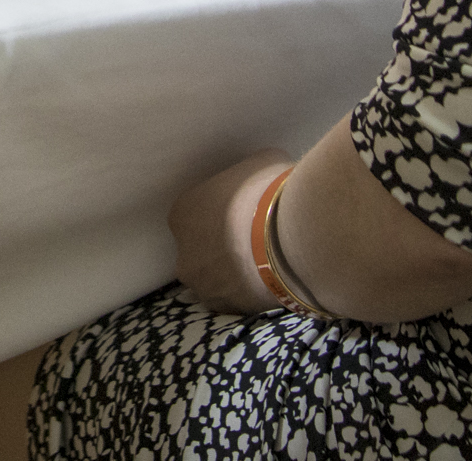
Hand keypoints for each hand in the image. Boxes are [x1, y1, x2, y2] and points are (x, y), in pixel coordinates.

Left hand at [170, 149, 291, 313]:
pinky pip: (235, 302)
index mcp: (182, 212)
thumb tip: (265, 175)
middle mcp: (183, 251)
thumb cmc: (269, 193)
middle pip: (202, 251)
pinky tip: (271, 285)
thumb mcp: (261, 164)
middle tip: (258, 245)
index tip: (247, 218)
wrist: (289, 238)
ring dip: (235, 275)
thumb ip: (252, 172)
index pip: (195, 216)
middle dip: (225, 249)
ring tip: (268, 268)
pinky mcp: (226, 308)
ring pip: (216, 280)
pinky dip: (249, 296)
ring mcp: (203, 284)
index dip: (223, 217)